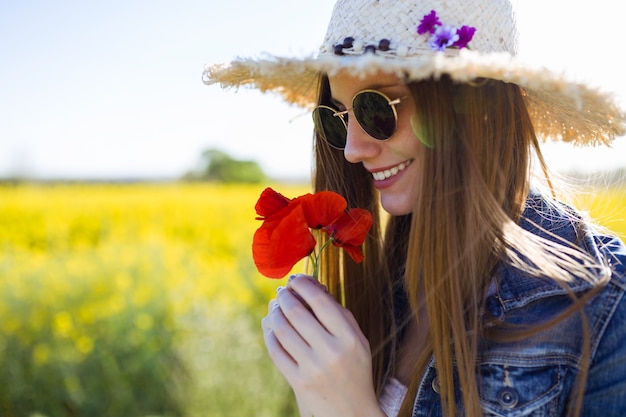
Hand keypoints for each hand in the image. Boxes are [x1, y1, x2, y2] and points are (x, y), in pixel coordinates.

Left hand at [261, 274, 384, 416]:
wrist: (353, 413)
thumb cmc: (355, 369)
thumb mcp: (357, 340)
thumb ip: (338, 313)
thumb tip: (311, 286)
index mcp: (350, 338)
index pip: (320, 301)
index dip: (303, 285)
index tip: (296, 279)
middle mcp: (332, 352)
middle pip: (297, 313)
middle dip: (284, 297)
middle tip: (281, 292)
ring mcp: (313, 368)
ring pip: (282, 330)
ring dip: (274, 313)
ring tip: (275, 307)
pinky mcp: (298, 382)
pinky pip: (276, 350)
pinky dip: (270, 334)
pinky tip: (272, 327)